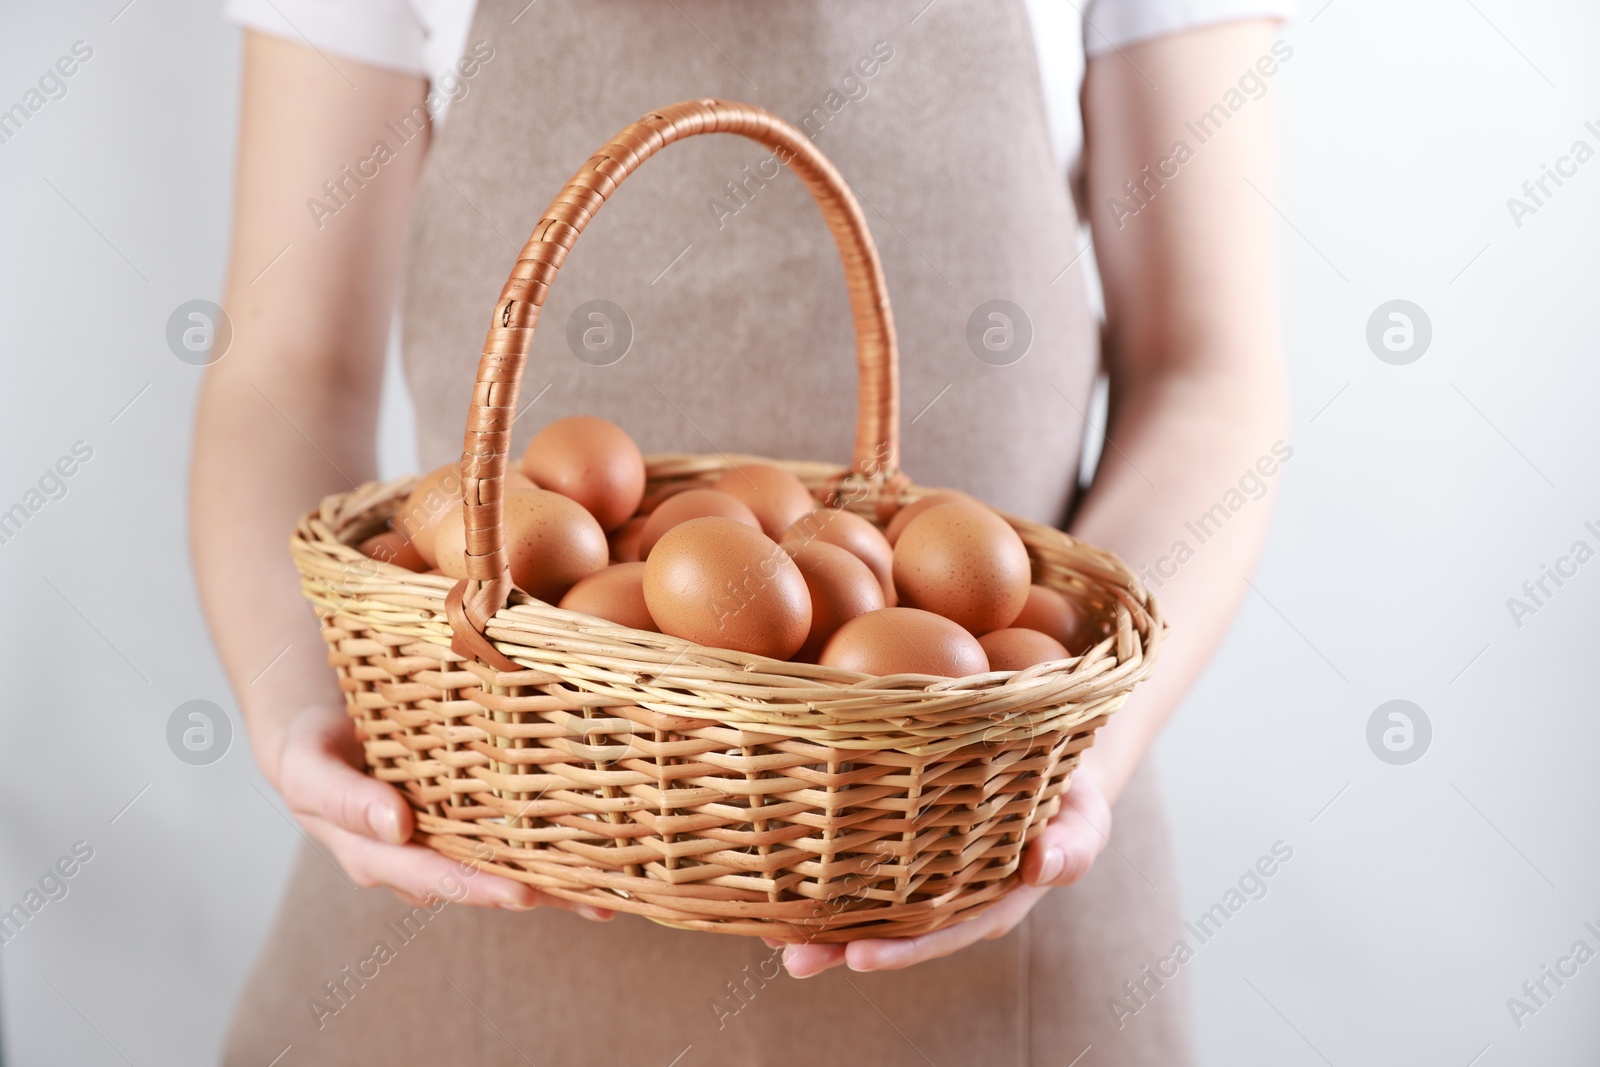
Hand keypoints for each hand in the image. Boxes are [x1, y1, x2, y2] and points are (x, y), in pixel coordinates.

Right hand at [265, 703, 614, 919]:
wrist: (325, 737)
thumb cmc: (318, 750)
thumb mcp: (310, 768)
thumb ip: (342, 797)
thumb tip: (396, 826)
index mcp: (375, 854)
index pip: (428, 875)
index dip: (472, 885)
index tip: (518, 892)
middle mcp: (416, 861)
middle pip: (477, 884)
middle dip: (528, 891)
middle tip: (578, 899)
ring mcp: (445, 847)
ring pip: (502, 873)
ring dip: (553, 888)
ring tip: (603, 897)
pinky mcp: (469, 827)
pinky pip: (511, 848)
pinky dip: (553, 859)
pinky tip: (598, 868)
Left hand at [775, 753, 1111, 977]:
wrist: (1049, 754)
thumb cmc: (1069, 791)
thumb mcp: (1085, 818)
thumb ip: (1072, 846)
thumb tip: (1042, 866)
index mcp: (991, 899)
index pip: (943, 931)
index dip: (903, 947)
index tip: (859, 957)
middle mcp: (950, 893)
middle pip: (894, 927)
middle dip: (843, 945)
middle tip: (795, 958)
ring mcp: (923, 867)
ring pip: (868, 898)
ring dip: (820, 917)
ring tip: (771, 929)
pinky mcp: (902, 832)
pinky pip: (861, 855)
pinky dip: (824, 865)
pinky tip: (782, 870)